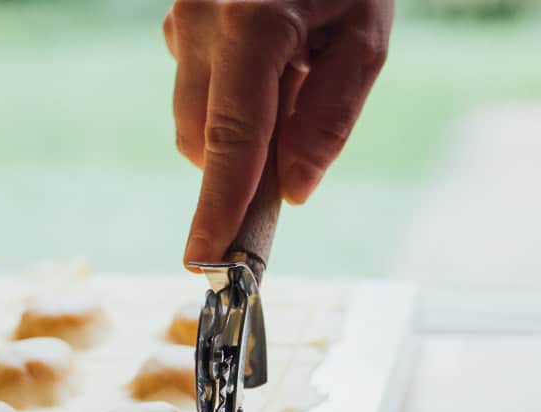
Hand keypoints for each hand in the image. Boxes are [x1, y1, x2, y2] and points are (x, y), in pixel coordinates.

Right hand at [163, 0, 392, 265]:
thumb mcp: (366, 35)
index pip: (233, 138)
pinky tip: (268, 63)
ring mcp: (179, 18)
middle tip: (295, 154)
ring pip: (193, 121)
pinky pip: (193, 89)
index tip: (208, 259)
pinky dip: (227, 101)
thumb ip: (330, 118)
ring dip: (237, 132)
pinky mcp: (174, 21)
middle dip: (240, 168)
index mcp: (253, 22)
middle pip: (203, 142)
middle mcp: (200, 20)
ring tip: (291, 81)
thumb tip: (293, 192)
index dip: (220, 205)